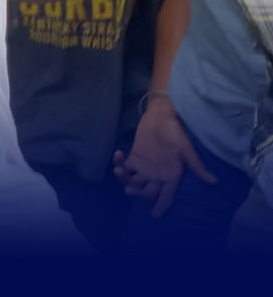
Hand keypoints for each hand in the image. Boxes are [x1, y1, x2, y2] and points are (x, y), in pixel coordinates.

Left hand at [112, 96, 215, 217]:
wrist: (162, 116)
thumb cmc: (176, 133)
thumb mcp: (186, 150)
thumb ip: (196, 166)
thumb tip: (214, 182)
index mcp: (172, 176)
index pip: (167, 196)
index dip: (161, 206)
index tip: (155, 216)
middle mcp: (158, 175)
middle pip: (147, 192)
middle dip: (138, 194)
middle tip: (130, 190)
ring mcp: (145, 167)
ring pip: (133, 181)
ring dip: (124, 179)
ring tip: (119, 171)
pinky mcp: (134, 157)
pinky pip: (124, 166)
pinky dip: (119, 163)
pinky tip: (118, 155)